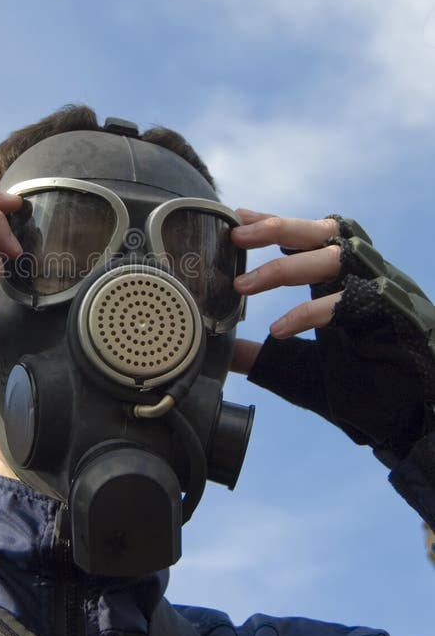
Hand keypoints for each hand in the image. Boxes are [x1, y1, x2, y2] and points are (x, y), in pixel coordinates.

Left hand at [228, 207, 434, 456]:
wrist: (412, 418)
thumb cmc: (361, 387)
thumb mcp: (298, 367)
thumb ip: (262, 355)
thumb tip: (223, 351)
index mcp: (343, 281)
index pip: (307, 239)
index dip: (274, 225)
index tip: (238, 217)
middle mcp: (363, 277)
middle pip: (322, 233)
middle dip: (277, 228)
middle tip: (238, 235)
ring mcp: (381, 291)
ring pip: (333, 258)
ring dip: (283, 268)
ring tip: (242, 286)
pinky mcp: (393, 315)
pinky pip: (349, 301)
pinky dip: (310, 312)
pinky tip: (279, 329)